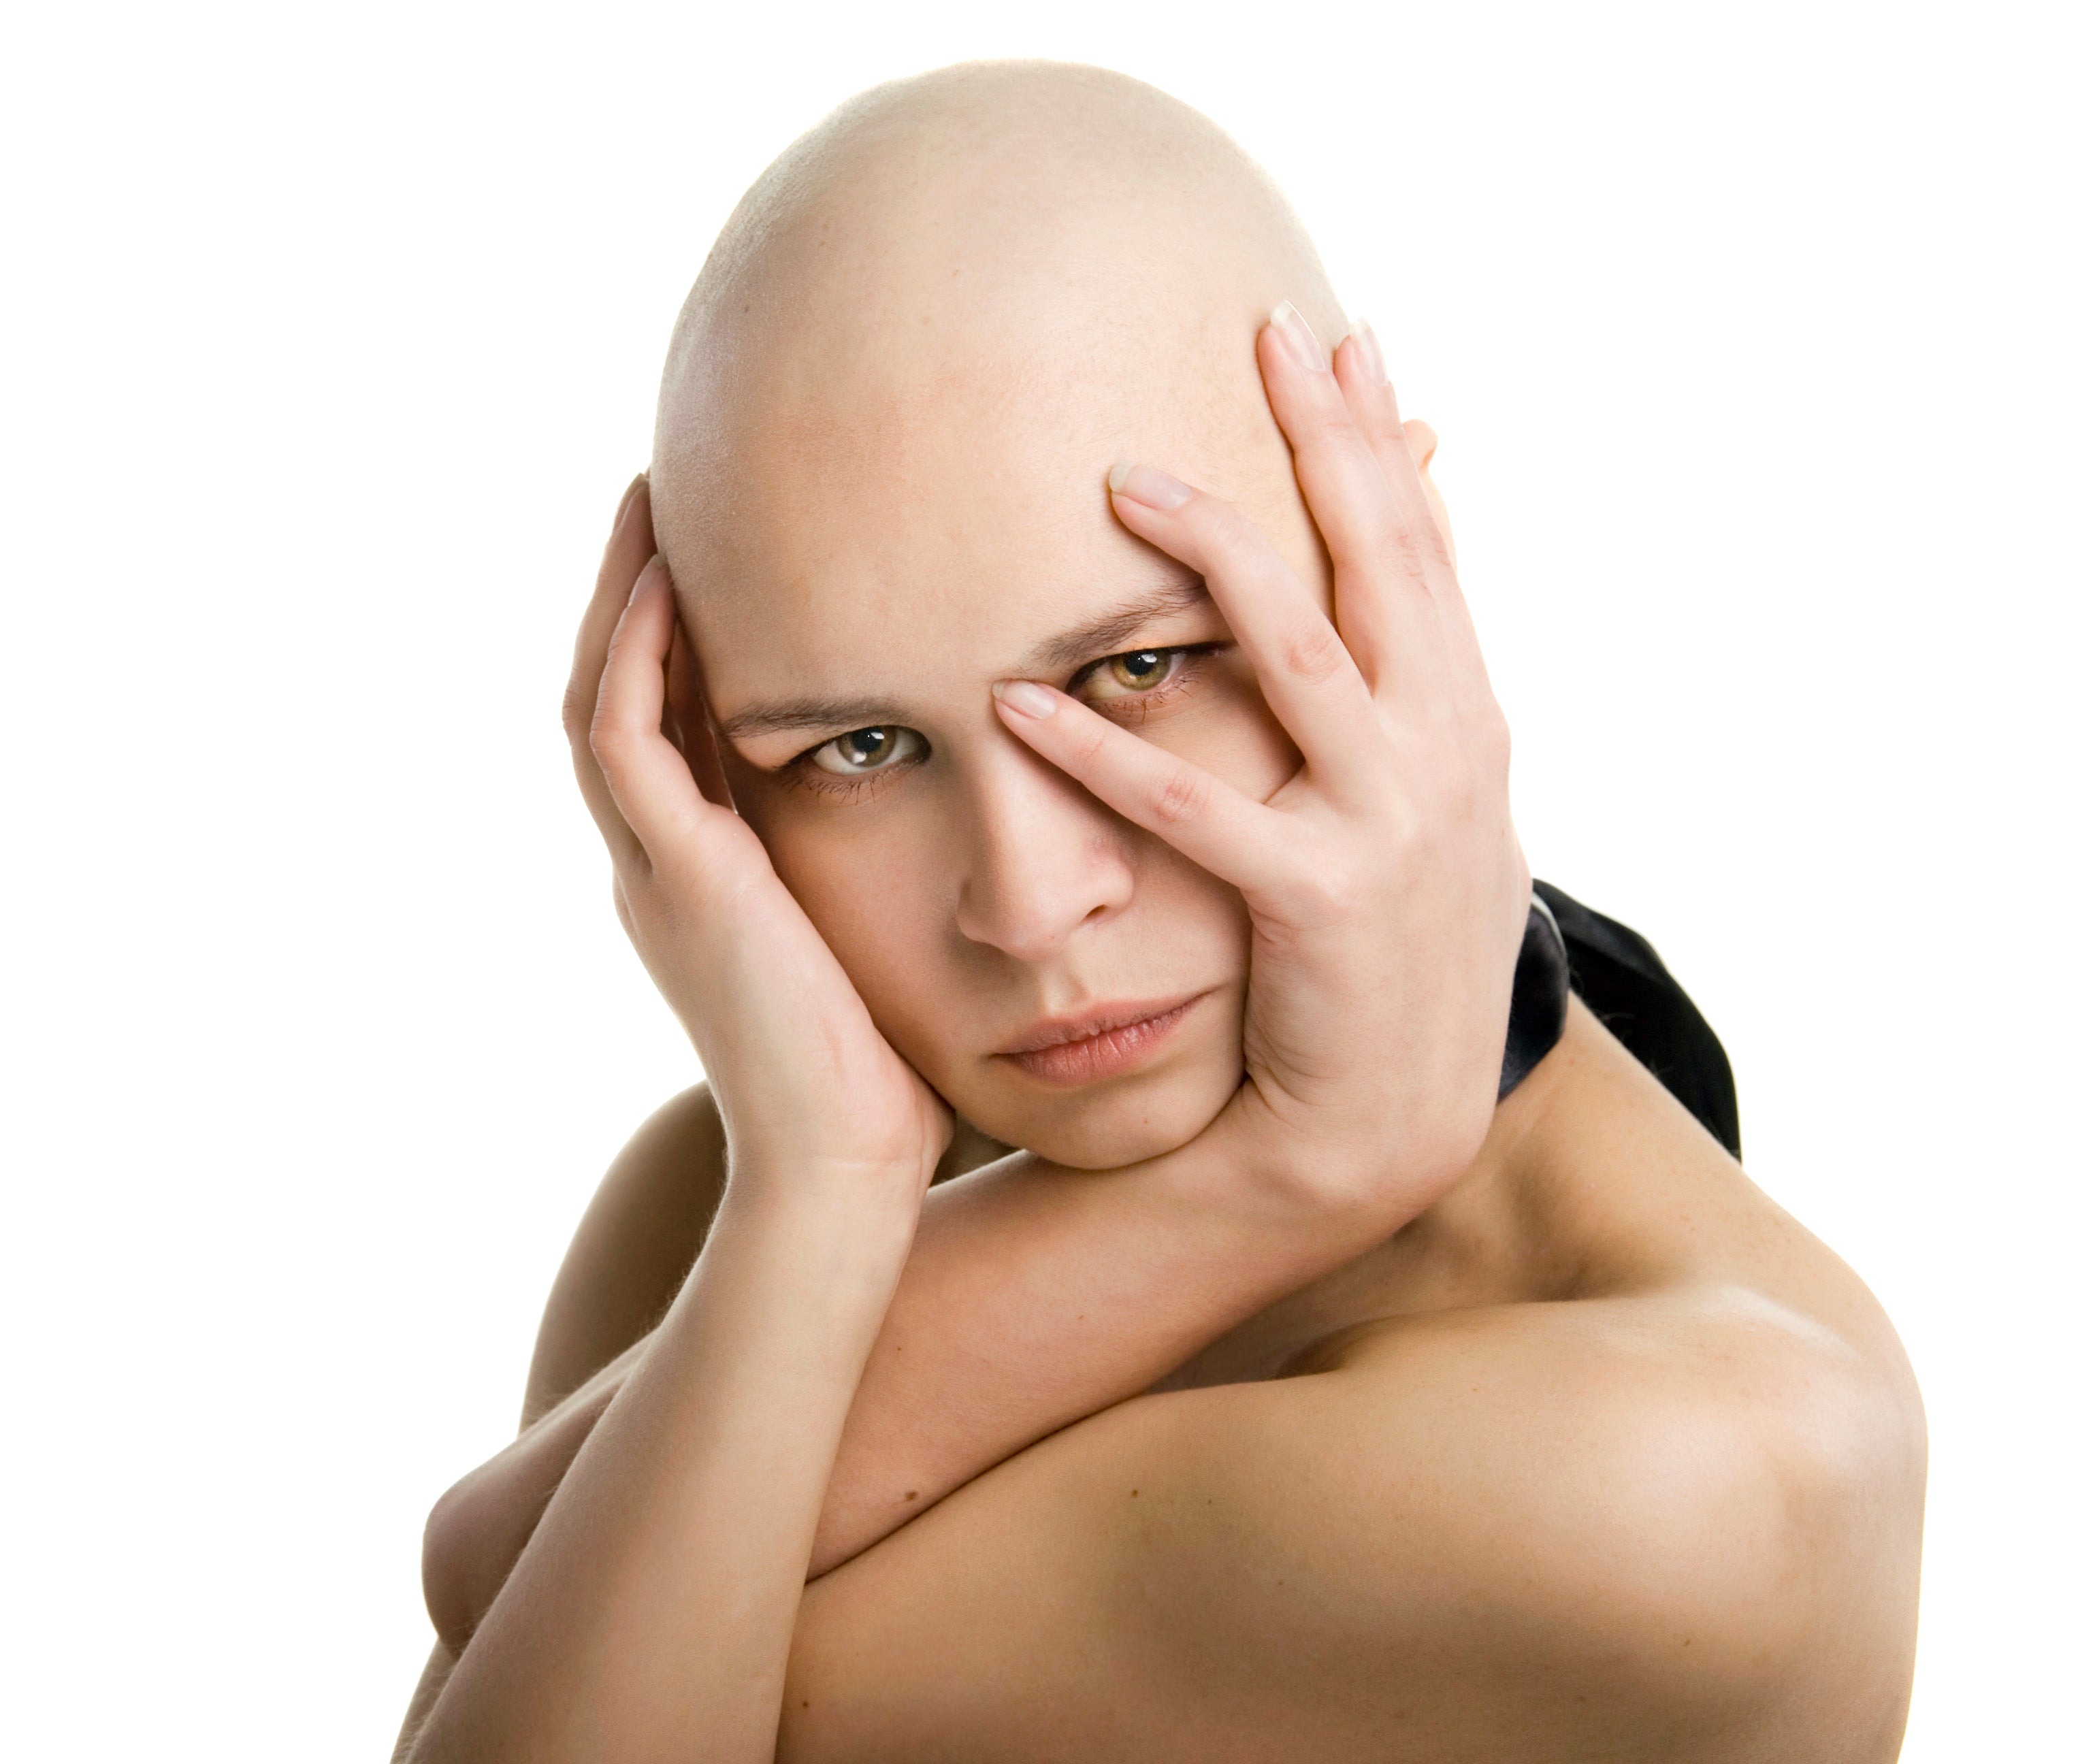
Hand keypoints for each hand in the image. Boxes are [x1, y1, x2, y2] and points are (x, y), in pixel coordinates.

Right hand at [565, 481, 952, 1212]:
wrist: (845, 1172)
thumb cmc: (884, 1084)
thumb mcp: (877, 954)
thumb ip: (884, 885)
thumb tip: (971, 832)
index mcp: (699, 880)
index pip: (666, 730)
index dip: (672, 640)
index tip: (707, 555)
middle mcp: (659, 867)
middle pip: (614, 697)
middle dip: (629, 596)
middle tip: (656, 497)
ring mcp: (653, 873)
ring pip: (597, 702)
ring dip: (618, 599)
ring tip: (648, 503)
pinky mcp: (676, 878)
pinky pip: (624, 742)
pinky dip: (633, 657)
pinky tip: (661, 583)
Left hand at [992, 306, 1527, 1210]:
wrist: (1392, 1128)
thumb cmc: (1386, 962)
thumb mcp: (1425, 811)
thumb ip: (1403, 696)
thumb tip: (1393, 572)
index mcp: (1463, 722)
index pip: (1422, 551)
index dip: (1380, 442)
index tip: (1339, 336)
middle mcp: (1446, 754)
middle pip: (1383, 563)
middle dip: (1328, 442)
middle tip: (1267, 333)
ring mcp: (1392, 826)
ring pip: (1302, 654)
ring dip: (1218, 556)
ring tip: (1123, 478)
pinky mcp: (1321, 903)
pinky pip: (1200, 810)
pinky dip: (1106, 755)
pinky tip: (1019, 701)